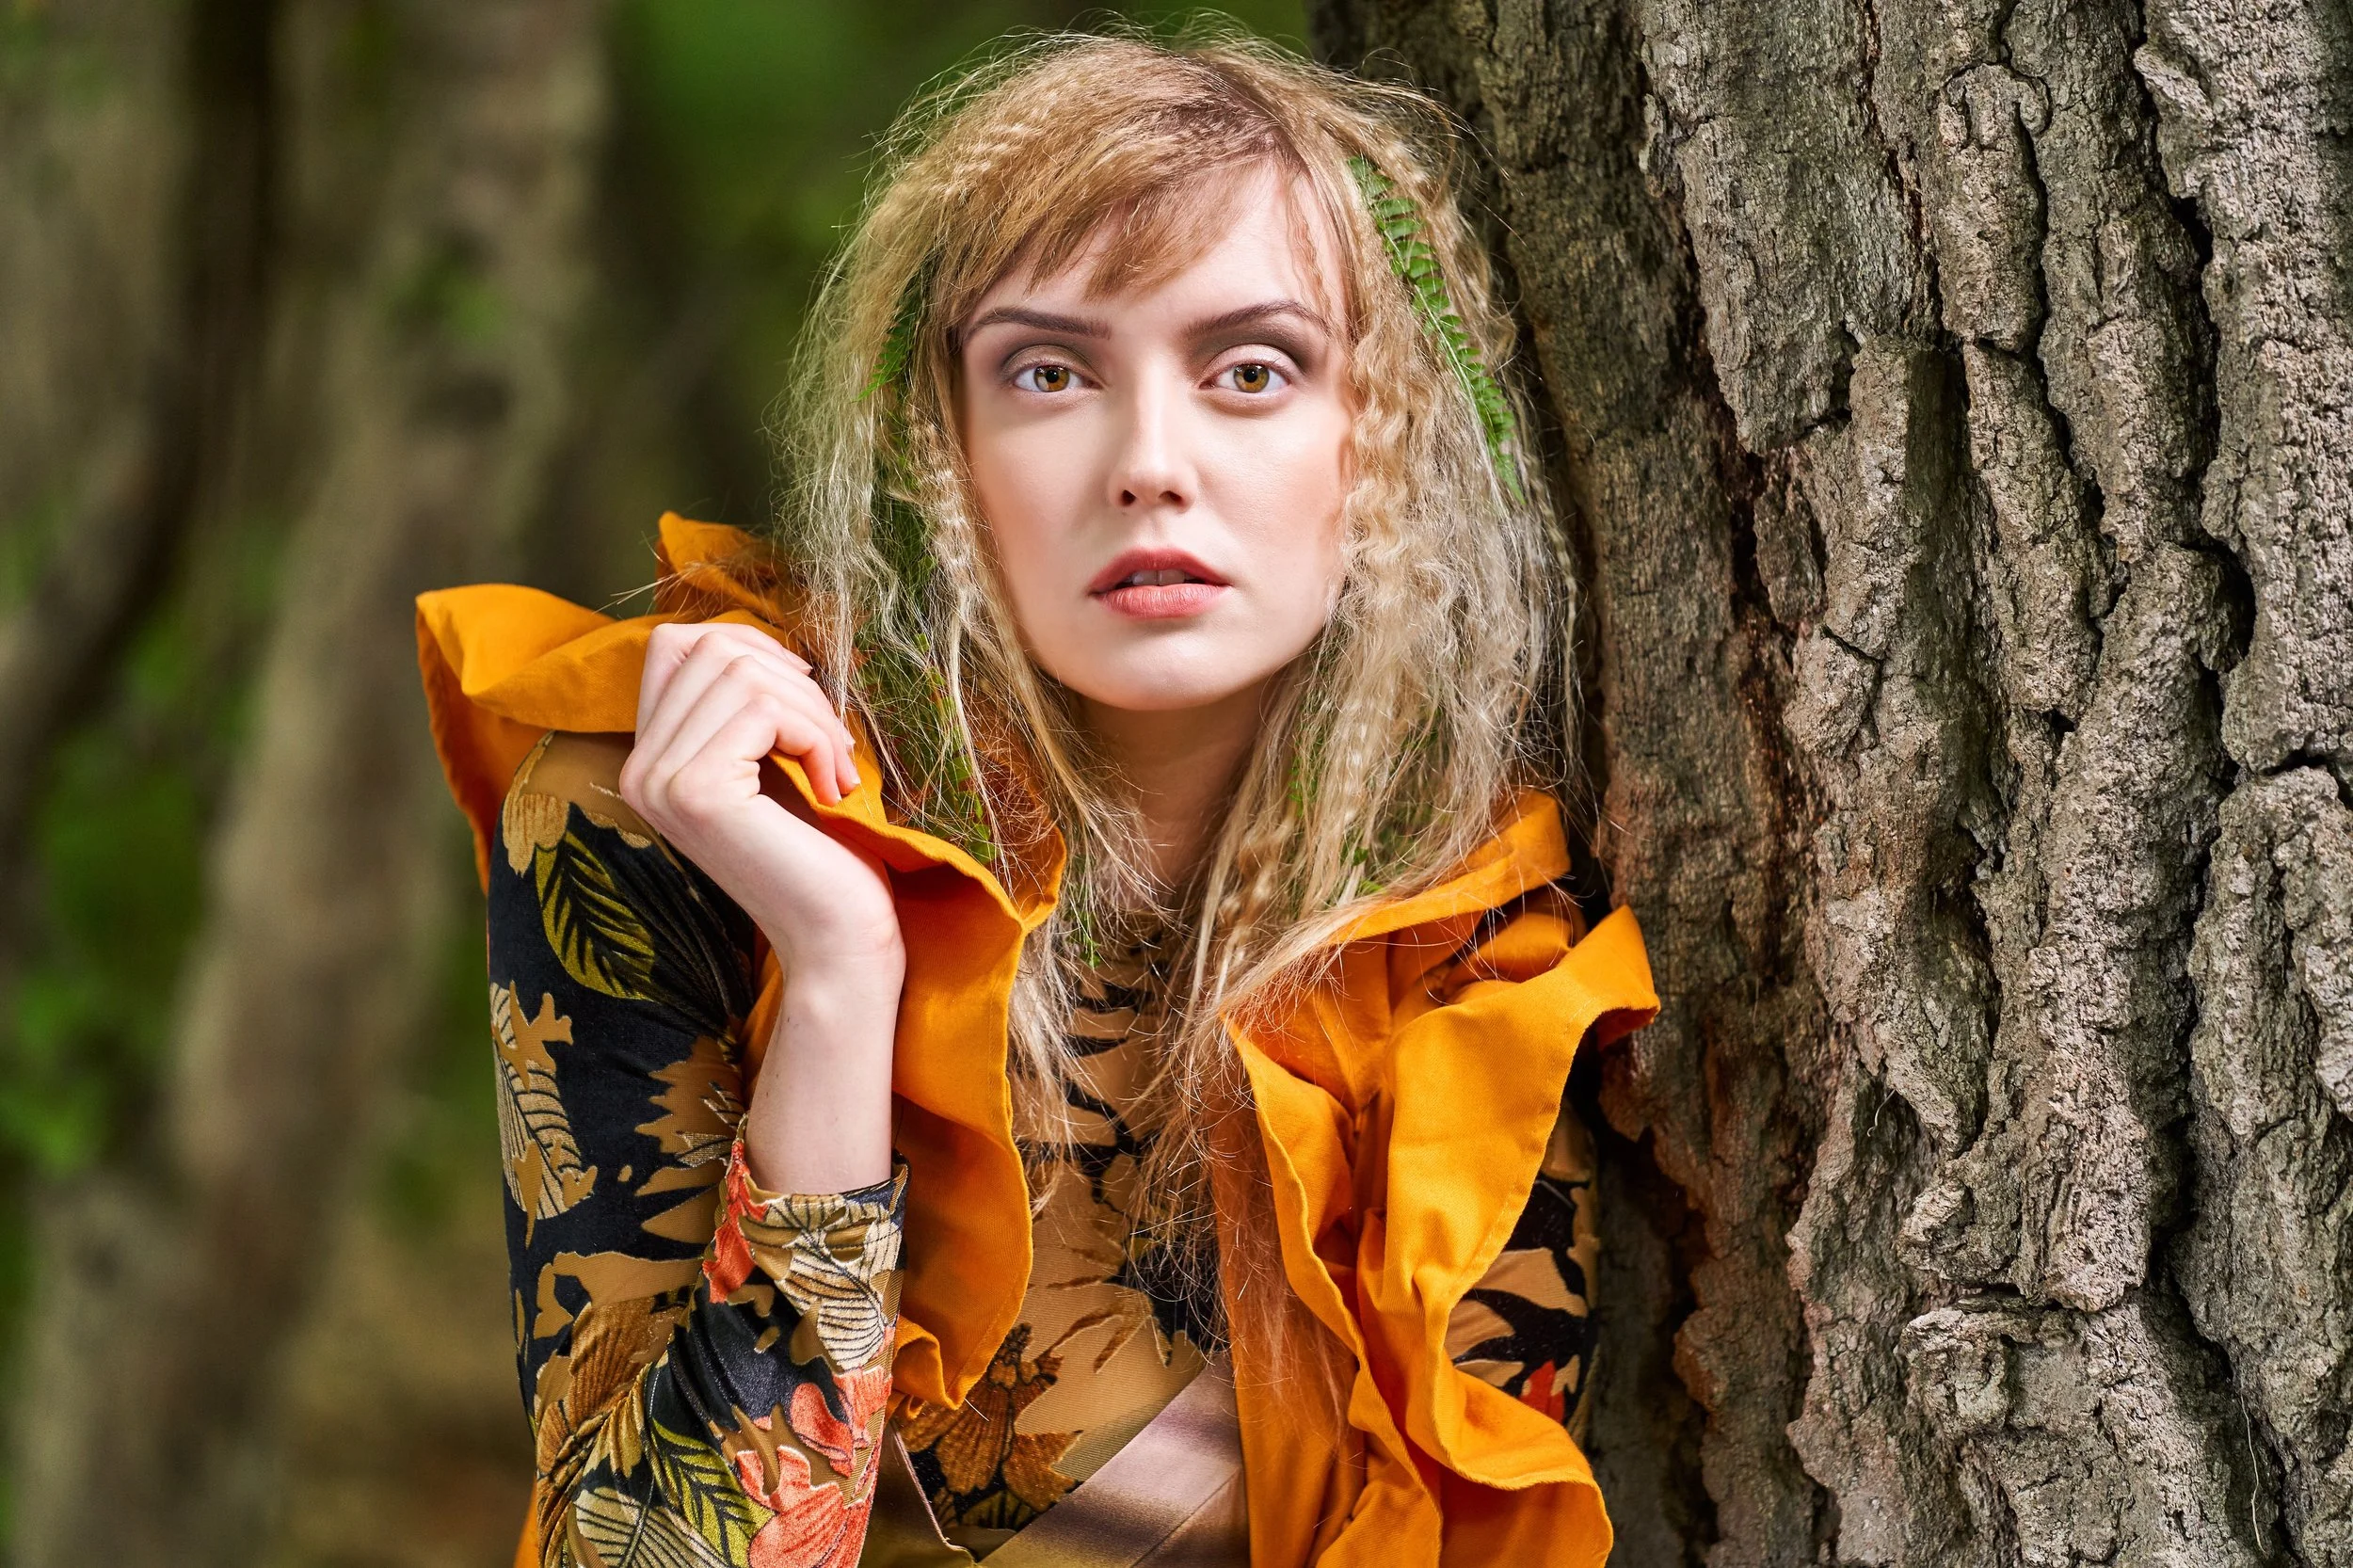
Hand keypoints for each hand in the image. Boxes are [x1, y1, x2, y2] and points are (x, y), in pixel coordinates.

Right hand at [618, 622, 902, 978]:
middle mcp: (637, 769)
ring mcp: (659, 781)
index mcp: (649, 758)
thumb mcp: (772, 761)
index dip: (750, 646)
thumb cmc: (822, 850)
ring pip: (743, 674)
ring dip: (813, 711)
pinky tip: (833, 788)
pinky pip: (764, 709)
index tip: (804, 695)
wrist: (838, 936)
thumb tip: (753, 638)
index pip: (674, 645)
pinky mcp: (696, 792)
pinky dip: (816, 736)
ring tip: (837, 768)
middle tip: (834, 744)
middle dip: (794, 682)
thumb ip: (745, 706)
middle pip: (712, 648)